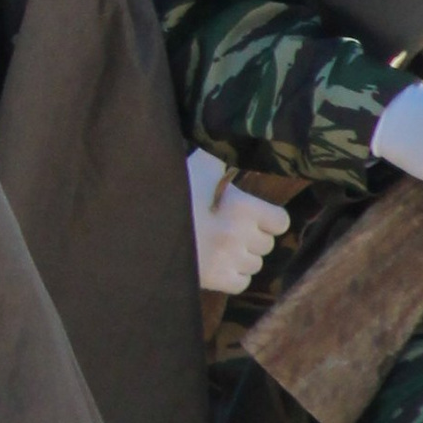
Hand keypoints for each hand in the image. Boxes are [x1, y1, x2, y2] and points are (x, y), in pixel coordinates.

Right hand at [187, 149, 287, 298]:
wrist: (142, 224)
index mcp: (242, 207)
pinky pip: (241, 282)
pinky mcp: (215, 280)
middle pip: (267, 244)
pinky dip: (233, 276)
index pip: (280, 222)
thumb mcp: (198, 170)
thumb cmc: (173, 194)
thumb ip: (221, 159)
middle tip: (229, 229)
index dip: (268, 219)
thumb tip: (236, 139)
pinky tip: (218, 263)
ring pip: (255, 264)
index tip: (252, 216)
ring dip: (242, 257)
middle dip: (252, 238)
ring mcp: (228, 260)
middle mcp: (240, 235)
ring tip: (222, 246)